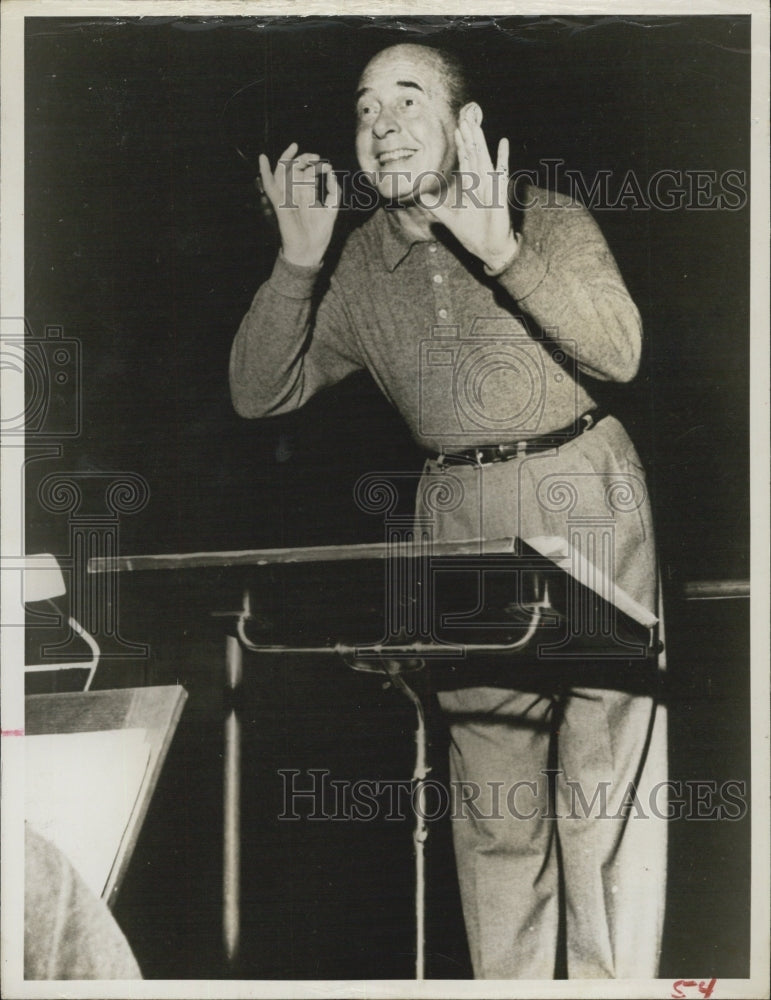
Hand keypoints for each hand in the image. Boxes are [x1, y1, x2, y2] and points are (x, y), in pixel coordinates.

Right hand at [258, 142, 339, 266]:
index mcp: (306, 195)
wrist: (310, 252)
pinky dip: (265, 172)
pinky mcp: (279, 205)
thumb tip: (331, 172)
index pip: (307, 173)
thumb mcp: (332, 210)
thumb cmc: (319, 234)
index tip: (327, 165)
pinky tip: (263, 159)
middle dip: (305, 159)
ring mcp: (286, 198)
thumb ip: (334, 191)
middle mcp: (295, 195)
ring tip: (300, 151)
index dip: (316, 165)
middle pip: (295, 169)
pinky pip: (270, 187)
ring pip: (283, 173)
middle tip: (316, 156)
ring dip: (290, 160)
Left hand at [420, 119, 518, 270]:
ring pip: (483, 157)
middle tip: (465, 116)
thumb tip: (422, 197)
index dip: (461, 145)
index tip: (457, 129)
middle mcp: (481, 183)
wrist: (489, 249)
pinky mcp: (499, 193)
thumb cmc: (474, 234)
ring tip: (475, 124)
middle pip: (474, 154)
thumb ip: (438, 208)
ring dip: (479, 141)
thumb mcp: (451, 220)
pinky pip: (502, 171)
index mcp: (471, 187)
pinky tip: (503, 142)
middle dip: (469, 136)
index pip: (465, 161)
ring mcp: (491, 186)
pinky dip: (503, 157)